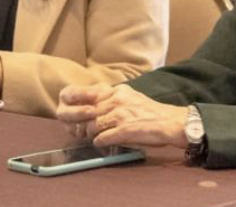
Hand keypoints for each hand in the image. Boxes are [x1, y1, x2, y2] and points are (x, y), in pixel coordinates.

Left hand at [58, 84, 186, 148]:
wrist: (170, 121)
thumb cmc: (149, 111)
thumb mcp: (129, 96)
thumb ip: (111, 98)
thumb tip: (92, 104)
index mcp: (116, 91)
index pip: (86, 93)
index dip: (72, 101)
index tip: (65, 107)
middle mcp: (116, 100)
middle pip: (86, 112)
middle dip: (79, 123)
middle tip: (78, 130)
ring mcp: (120, 115)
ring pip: (92, 126)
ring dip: (90, 134)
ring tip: (92, 137)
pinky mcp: (125, 130)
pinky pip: (103, 138)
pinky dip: (100, 142)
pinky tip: (102, 143)